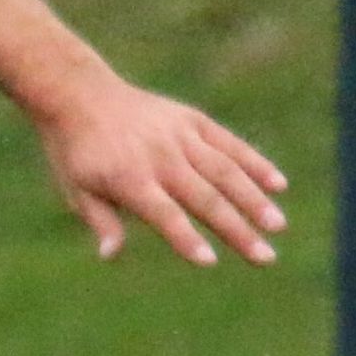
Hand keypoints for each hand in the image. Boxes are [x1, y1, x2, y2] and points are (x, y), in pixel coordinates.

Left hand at [36, 77, 287, 264]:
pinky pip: (229, 143)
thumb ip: (101, 221)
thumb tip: (110, 255)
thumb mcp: (77, 188)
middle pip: (205, 198)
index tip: (209, 261)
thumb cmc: (77, 152)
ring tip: (277, 225)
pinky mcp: (192, 120)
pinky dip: (254, 162)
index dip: (185, 238)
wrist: (79, 93)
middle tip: (265, 258)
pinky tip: (278, 184)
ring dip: (254, 199)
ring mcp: (179, 136)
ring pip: (225, 171)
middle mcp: (160, 157)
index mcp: (130, 178)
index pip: (164, 214)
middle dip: (237, 230)